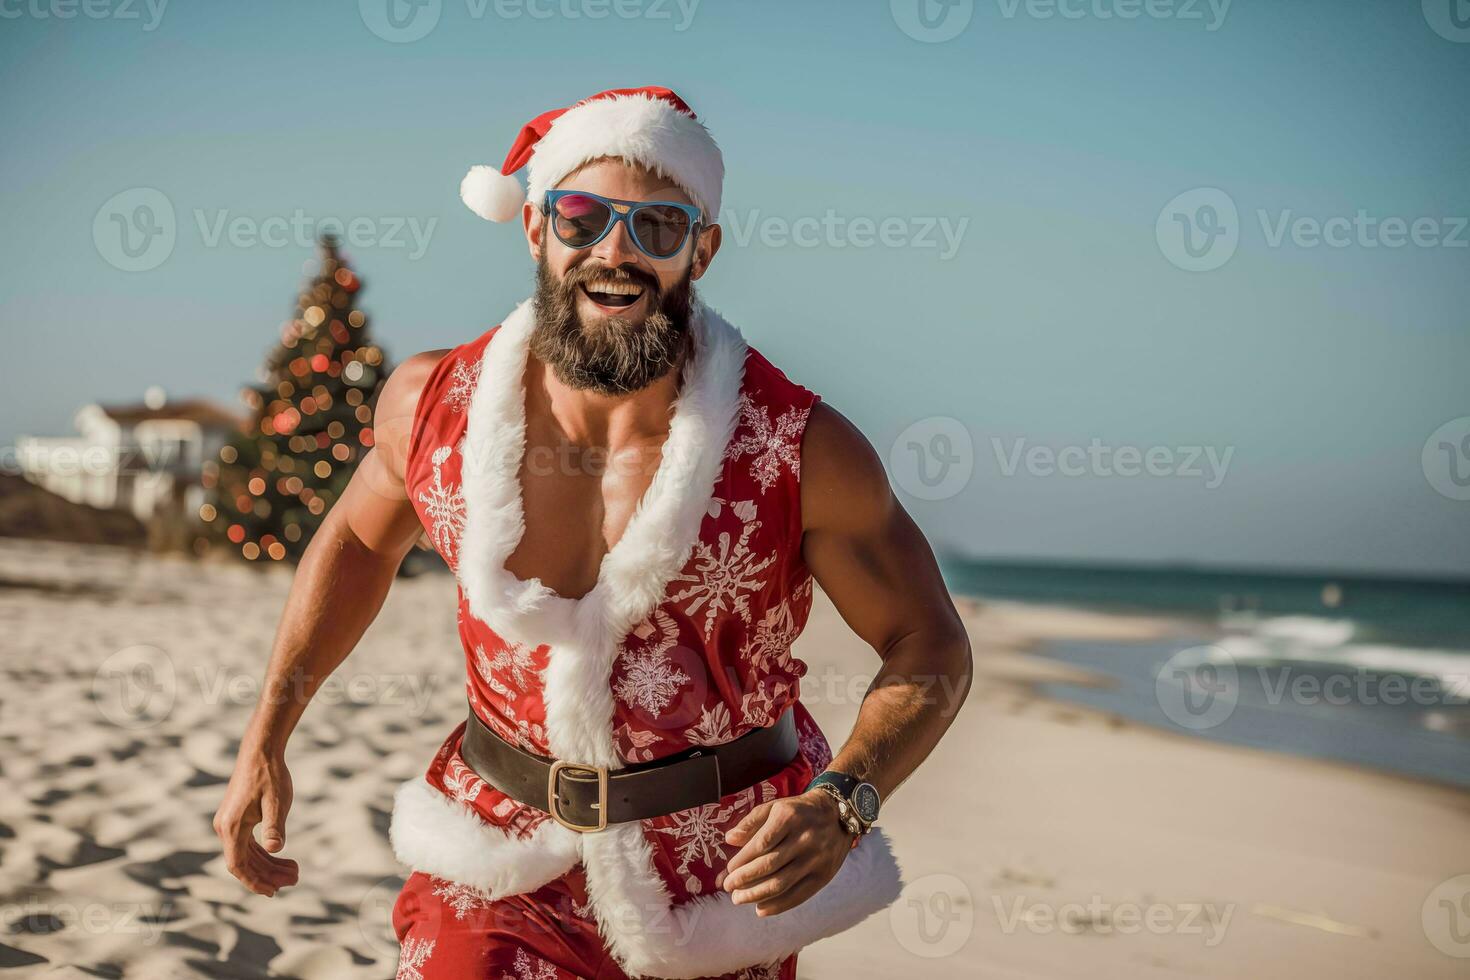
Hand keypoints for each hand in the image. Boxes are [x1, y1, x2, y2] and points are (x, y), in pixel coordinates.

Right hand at [213, 749, 299, 896]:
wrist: (261, 751)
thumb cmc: (270, 775)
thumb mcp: (277, 801)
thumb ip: (275, 825)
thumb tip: (275, 849)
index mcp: (231, 827)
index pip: (238, 865)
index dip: (254, 881)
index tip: (273, 892)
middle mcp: (226, 828)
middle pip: (245, 862)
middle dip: (268, 875)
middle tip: (295, 880)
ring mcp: (231, 823)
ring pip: (248, 854)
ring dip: (269, 865)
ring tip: (294, 872)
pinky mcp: (238, 818)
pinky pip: (249, 843)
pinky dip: (265, 853)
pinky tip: (282, 858)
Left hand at [718, 789, 856, 915]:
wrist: (838, 813)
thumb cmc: (798, 811)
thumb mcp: (775, 807)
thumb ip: (751, 822)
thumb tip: (729, 839)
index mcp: (789, 817)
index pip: (761, 843)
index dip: (742, 860)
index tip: (728, 870)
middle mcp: (804, 838)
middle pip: (769, 865)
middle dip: (744, 880)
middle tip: (728, 888)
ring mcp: (816, 858)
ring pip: (782, 883)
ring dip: (756, 895)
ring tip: (739, 899)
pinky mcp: (824, 875)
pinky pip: (798, 895)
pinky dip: (778, 906)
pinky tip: (760, 909)